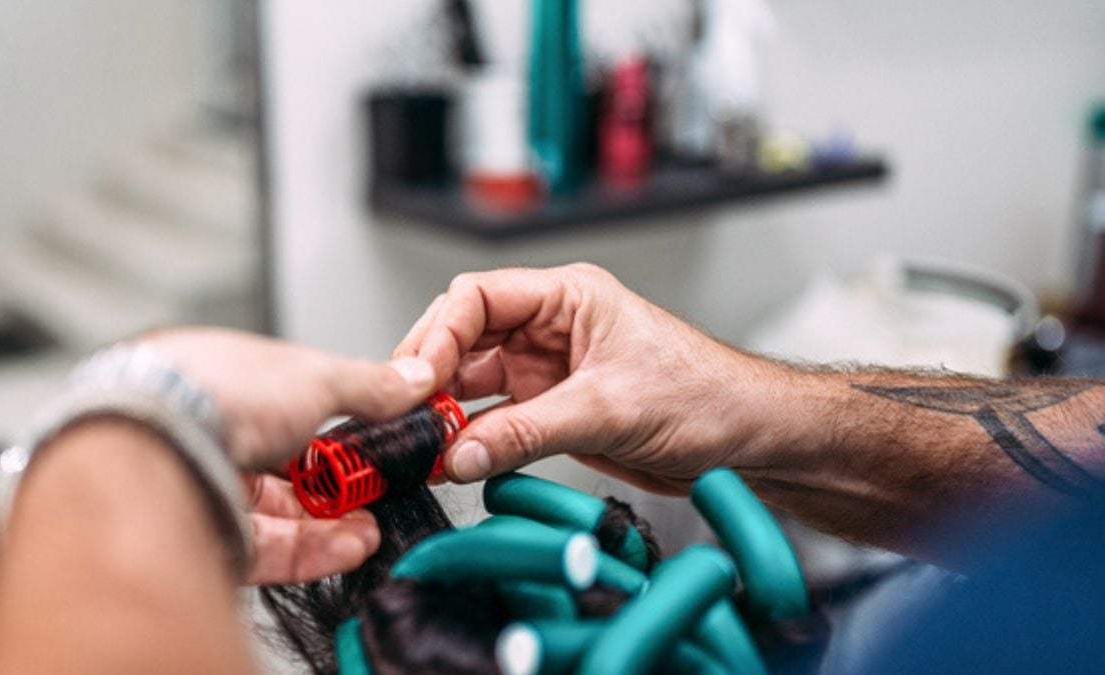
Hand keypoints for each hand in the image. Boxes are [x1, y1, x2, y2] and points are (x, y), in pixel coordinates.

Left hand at [139, 327, 435, 582]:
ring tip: (372, 524)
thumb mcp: (316, 374)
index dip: (333, 423)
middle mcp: (199, 429)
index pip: (285, 402)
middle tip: (376, 488)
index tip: (372, 439)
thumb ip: (370, 384)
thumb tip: (412, 379)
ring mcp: (195, 483)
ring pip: (272, 510)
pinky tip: (350, 545)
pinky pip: (261, 545)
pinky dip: (309, 547)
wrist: (153, 447)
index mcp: (219, 375)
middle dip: (334, 481)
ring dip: (330, 520)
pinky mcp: (196, 534)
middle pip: (280, 463)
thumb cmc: (211, 391)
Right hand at [394, 264, 780, 494]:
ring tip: (418, 444)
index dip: (438, 334)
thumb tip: (459, 453)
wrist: (748, 439)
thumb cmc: (707, 395)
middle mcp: (551, 328)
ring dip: (445, 414)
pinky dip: (471, 442)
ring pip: (473, 384)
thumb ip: (529, 431)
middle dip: (430, 375)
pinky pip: (495, 423)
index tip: (417, 378)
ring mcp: (548, 371)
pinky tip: (451, 460)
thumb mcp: (611, 408)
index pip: (478, 297)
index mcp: (568, 296)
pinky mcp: (552, 411)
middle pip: (464, 339)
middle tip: (404, 413)